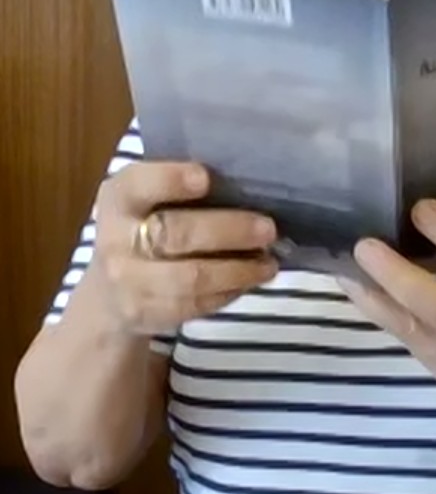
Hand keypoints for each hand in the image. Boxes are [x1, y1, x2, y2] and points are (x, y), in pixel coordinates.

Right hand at [92, 161, 277, 336]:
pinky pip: (193, 305)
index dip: (171, 180)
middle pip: (176, 233)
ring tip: (268, 262)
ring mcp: (127, 282)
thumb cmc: (147, 226)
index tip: (205, 178)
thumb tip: (249, 179)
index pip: (141, 184)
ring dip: (237, 270)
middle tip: (268, 229)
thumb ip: (185, 184)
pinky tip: (249, 280)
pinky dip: (228, 293)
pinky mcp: (144, 315)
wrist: (109, 292)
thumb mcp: (152, 196)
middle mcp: (116, 239)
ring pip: (189, 278)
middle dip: (229, 231)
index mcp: (121, 196)